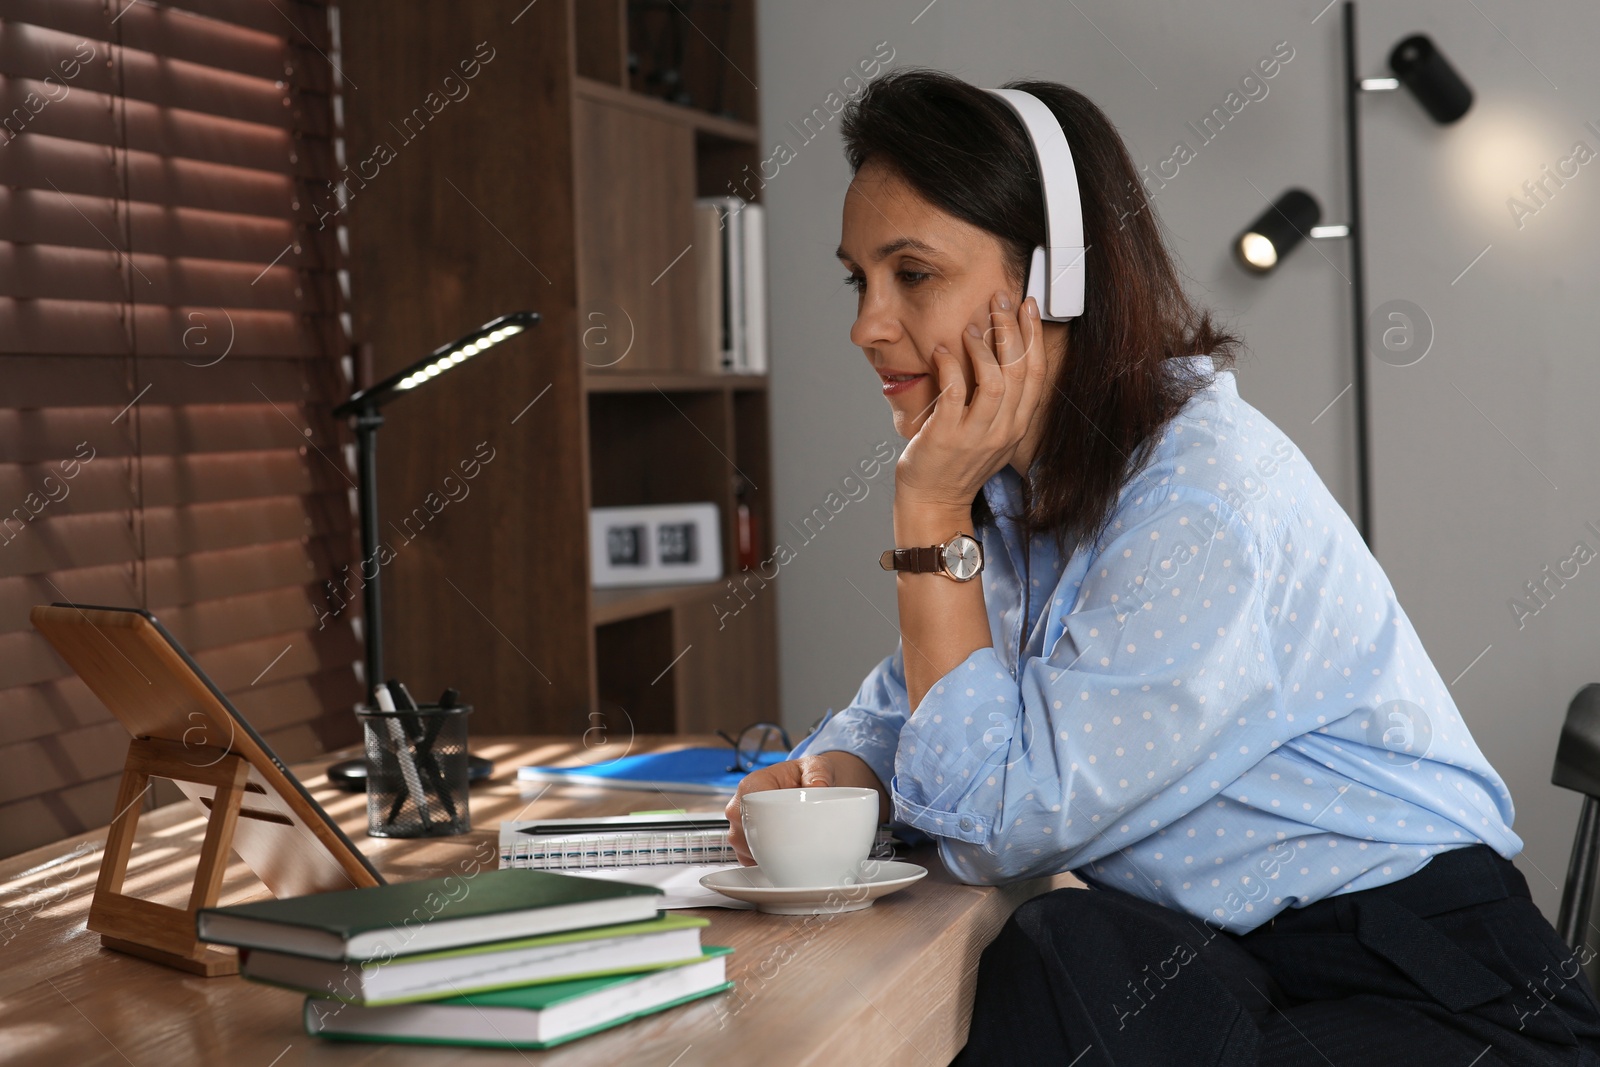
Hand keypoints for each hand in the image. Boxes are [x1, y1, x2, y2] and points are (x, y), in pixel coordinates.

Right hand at [723, 751, 889, 864]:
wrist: (805, 782)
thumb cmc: (805, 774)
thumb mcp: (816, 767)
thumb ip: (817, 775)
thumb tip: (817, 788)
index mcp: (753, 783)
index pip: (748, 805)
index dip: (765, 822)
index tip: (786, 830)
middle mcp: (740, 804)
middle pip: (741, 831)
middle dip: (767, 843)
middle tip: (795, 845)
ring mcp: (740, 824)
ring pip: (742, 847)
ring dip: (764, 854)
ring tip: (790, 851)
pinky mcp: (744, 839)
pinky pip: (747, 858)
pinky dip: (763, 861)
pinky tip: (782, 857)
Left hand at [894, 291, 1047, 511]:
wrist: (933, 500)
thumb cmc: (958, 464)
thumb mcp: (992, 435)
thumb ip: (1003, 403)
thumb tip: (1003, 357)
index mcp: (1017, 427)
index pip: (1036, 374)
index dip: (1034, 336)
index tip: (1028, 306)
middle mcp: (1003, 431)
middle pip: (1019, 370)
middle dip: (1011, 328)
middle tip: (999, 300)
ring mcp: (976, 435)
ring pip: (994, 379)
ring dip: (983, 347)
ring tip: (970, 328)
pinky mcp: (947, 436)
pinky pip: (955, 391)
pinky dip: (950, 365)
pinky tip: (940, 351)